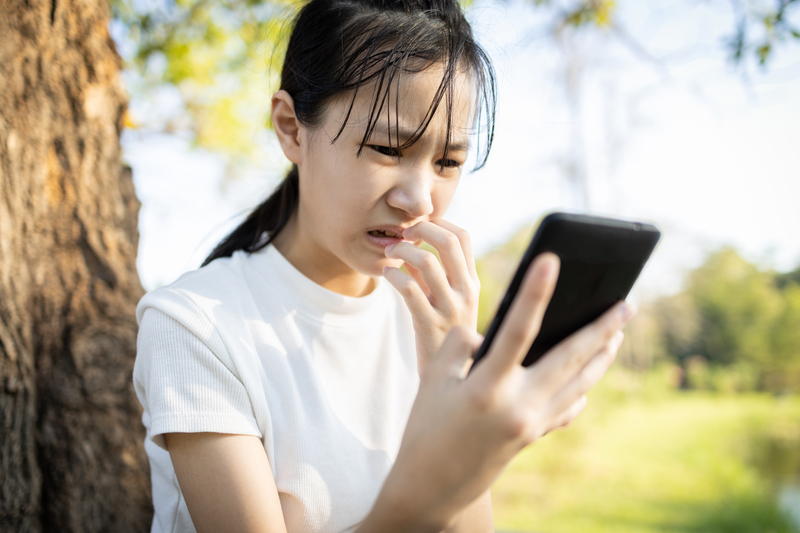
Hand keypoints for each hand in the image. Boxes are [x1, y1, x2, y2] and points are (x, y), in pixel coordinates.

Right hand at [360, 253, 634, 531]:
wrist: (430, 489)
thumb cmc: (424, 429)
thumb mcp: (433, 380)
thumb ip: (461, 345)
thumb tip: (493, 331)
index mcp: (486, 389)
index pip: (517, 330)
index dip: (534, 292)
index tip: (551, 260)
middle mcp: (518, 407)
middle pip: (570, 359)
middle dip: (601, 329)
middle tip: (627, 304)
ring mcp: (532, 425)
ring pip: (580, 384)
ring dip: (602, 357)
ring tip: (617, 334)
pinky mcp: (534, 437)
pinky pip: (569, 408)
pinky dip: (582, 389)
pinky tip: (589, 377)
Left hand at [382, 220, 478, 371]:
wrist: (450, 380)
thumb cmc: (442, 335)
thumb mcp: (446, 302)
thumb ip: (433, 275)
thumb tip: (410, 245)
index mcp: (472, 283)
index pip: (462, 237)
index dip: (437, 223)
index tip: (417, 226)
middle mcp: (466, 292)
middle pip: (448, 242)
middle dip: (421, 229)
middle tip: (402, 233)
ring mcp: (449, 309)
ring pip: (427, 261)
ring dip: (403, 250)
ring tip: (389, 253)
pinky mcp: (430, 325)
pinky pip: (410, 289)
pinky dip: (394, 275)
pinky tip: (386, 275)